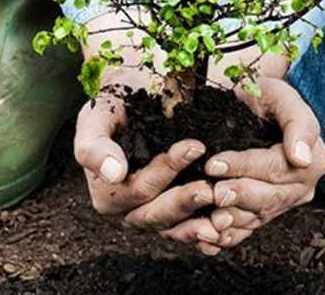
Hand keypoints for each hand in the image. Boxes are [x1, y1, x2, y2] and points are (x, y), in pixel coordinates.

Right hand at [73, 10, 222, 253]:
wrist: (133, 95)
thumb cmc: (114, 104)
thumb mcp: (96, 118)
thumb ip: (95, 146)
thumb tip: (114, 173)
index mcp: (107, 194)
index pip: (140, 189)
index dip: (166, 171)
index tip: (195, 146)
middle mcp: (129, 210)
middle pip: (157, 215)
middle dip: (185, 202)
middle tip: (212, 188)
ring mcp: (154, 213)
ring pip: (176, 228)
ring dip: (201, 224)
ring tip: (226, 215)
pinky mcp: (175, 211)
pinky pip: (190, 228)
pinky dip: (208, 229)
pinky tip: (229, 225)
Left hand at [206, 76, 324, 249]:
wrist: (252, 106)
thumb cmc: (266, 96)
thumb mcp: (283, 96)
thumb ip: (298, 123)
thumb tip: (302, 157)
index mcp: (313, 159)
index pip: (276, 167)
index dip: (244, 166)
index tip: (215, 163)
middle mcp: (301, 186)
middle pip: (269, 197)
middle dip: (239, 196)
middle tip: (213, 192)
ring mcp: (283, 202)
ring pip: (258, 217)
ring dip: (233, 220)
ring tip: (211, 218)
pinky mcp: (264, 212)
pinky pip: (248, 229)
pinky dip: (230, 236)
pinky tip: (211, 239)